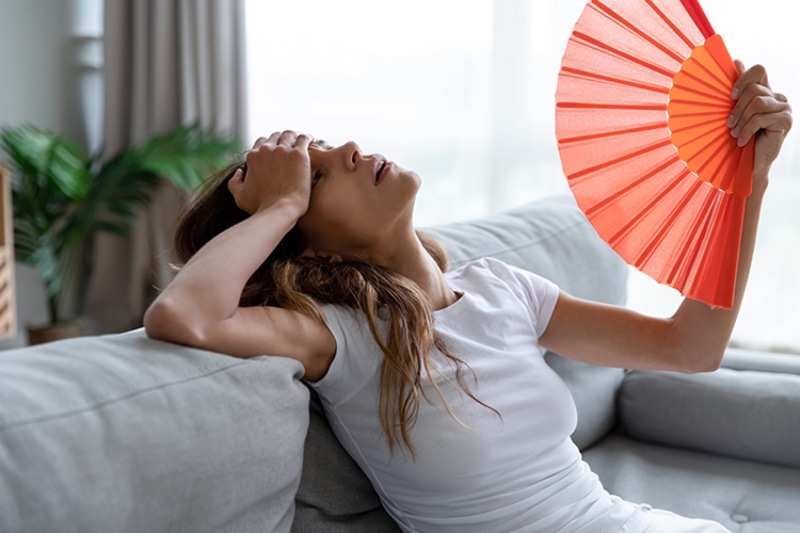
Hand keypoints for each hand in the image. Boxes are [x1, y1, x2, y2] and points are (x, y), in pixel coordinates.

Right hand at [227, 130, 312, 216]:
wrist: (280, 209)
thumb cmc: (262, 206)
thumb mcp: (240, 197)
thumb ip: (234, 183)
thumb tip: (240, 172)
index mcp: (253, 156)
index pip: (261, 143)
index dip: (270, 146)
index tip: (278, 152)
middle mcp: (266, 149)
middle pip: (276, 136)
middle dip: (283, 140)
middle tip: (292, 146)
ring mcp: (283, 150)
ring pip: (289, 134)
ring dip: (295, 137)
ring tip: (302, 143)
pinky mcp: (299, 154)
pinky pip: (304, 138)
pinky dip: (308, 137)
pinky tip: (312, 141)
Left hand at [728, 61, 792, 179]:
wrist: (750, 162)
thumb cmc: (741, 136)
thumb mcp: (736, 112)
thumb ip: (738, 89)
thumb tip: (736, 60)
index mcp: (766, 91)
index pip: (759, 70)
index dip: (742, 78)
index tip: (730, 95)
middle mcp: (777, 96)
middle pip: (754, 88)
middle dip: (737, 108)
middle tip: (729, 124)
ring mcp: (784, 108)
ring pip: (757, 102)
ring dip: (741, 120)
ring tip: (734, 133)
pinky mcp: (786, 121)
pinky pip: (761, 118)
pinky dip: (746, 130)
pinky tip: (741, 140)